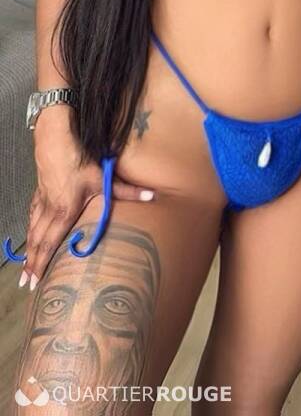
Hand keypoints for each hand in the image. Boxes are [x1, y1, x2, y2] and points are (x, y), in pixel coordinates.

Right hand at [19, 118, 154, 288]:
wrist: (55, 139)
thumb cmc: (78, 160)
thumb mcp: (103, 178)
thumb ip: (126, 191)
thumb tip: (152, 196)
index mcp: (64, 212)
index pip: (49, 244)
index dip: (41, 264)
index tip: (34, 281)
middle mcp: (50, 210)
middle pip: (37, 242)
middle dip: (31, 264)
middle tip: (25, 284)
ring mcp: (42, 200)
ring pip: (32, 230)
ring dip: (29, 249)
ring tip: (25, 266)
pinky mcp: (40, 190)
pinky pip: (32, 214)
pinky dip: (30, 227)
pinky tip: (30, 231)